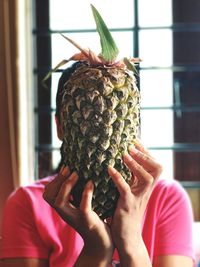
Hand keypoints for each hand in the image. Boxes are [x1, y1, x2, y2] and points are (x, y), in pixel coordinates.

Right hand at [43, 167, 113, 264]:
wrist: (101, 243)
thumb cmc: (92, 220)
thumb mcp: (80, 206)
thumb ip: (76, 195)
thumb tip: (76, 173)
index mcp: (63, 209)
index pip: (48, 194)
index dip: (54, 180)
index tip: (65, 168)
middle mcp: (66, 214)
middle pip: (50, 197)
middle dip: (58, 180)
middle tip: (71, 169)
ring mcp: (76, 218)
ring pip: (60, 202)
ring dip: (66, 186)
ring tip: (77, 174)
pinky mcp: (88, 221)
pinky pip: (83, 207)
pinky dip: (86, 193)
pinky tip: (90, 183)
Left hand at [108, 141, 161, 263]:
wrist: (126, 235)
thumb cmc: (125, 211)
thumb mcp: (130, 192)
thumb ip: (130, 178)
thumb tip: (121, 161)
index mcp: (145, 186)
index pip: (153, 166)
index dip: (146, 152)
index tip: (135, 140)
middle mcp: (145, 191)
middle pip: (156, 170)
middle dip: (145, 156)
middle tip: (131, 146)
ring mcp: (138, 198)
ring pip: (146, 178)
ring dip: (135, 165)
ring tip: (124, 154)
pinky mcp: (128, 205)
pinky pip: (125, 189)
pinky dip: (118, 178)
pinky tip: (109, 169)